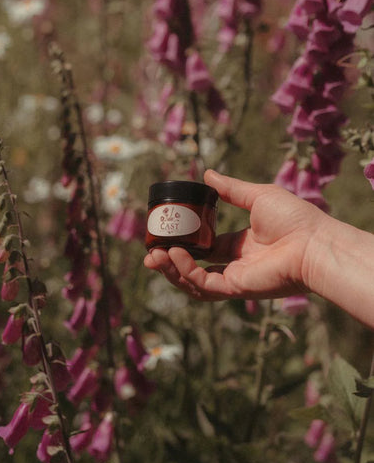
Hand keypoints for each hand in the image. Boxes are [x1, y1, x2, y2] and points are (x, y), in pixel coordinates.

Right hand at [144, 170, 330, 301]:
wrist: (313, 241)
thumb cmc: (293, 218)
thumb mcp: (256, 195)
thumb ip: (231, 189)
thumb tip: (207, 174)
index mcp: (241, 245)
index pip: (205, 248)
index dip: (183, 244)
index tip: (164, 234)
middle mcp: (236, 264)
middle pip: (194, 267)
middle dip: (169, 261)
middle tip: (149, 252)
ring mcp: (235, 278)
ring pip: (193, 281)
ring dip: (171, 270)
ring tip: (153, 255)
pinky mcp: (236, 288)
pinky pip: (203, 285)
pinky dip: (186, 271)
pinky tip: (174, 254)